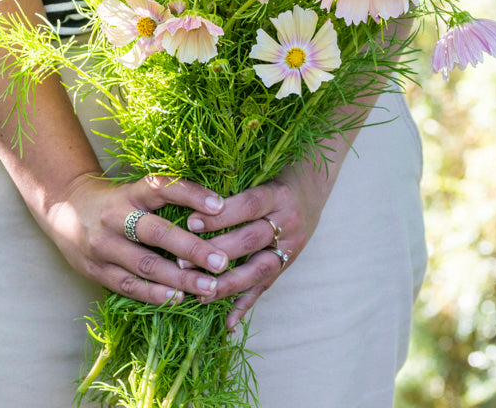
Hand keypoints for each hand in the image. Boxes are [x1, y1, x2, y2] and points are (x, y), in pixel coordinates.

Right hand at [43, 172, 231, 304]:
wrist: (65, 209)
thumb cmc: (115, 201)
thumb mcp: (135, 190)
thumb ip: (165, 199)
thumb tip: (216, 210)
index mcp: (130, 192)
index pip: (162, 188)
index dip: (191, 195)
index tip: (220, 205)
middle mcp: (116, 216)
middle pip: (156, 233)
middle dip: (192, 248)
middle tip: (221, 261)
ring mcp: (104, 245)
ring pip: (145, 264)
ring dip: (179, 279)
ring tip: (209, 287)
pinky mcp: (96, 269)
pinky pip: (129, 284)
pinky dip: (154, 294)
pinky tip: (178, 299)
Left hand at [183, 164, 331, 330]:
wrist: (312, 187)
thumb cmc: (274, 176)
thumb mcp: (260, 173)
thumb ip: (234, 185)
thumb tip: (191, 194)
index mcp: (278, 194)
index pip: (249, 204)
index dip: (221, 215)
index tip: (190, 222)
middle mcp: (289, 221)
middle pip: (252, 239)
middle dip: (216, 253)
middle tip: (182, 263)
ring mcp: (291, 246)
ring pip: (260, 269)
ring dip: (228, 284)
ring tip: (199, 295)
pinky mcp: (288, 264)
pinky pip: (266, 287)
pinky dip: (246, 305)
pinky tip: (227, 323)